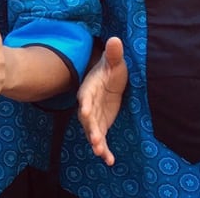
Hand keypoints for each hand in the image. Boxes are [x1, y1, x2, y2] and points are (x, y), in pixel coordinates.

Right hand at [78, 37, 126, 165]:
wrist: (109, 79)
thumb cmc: (110, 69)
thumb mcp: (115, 62)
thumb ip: (114, 54)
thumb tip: (115, 39)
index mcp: (89, 89)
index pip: (85, 97)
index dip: (85, 105)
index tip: (84, 112)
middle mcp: (88, 105)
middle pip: (87, 119)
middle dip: (91, 130)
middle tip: (96, 141)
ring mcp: (94, 117)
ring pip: (92, 132)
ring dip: (96, 143)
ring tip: (101, 153)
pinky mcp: (101, 125)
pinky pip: (101, 140)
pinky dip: (104, 150)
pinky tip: (110, 161)